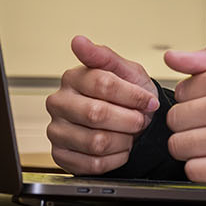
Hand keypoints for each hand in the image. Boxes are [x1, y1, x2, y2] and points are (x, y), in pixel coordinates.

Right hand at [45, 35, 159, 174]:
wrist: (131, 125)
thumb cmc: (127, 97)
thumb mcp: (125, 71)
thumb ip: (104, 56)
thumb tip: (78, 41)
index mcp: (73, 78)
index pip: (103, 84)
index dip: (132, 95)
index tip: (149, 101)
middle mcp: (59, 103)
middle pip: (97, 113)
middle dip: (128, 120)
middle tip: (140, 120)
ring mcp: (56, 130)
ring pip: (96, 142)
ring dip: (124, 140)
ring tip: (130, 133)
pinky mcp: (60, 155)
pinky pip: (92, 164)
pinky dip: (115, 158)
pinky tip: (119, 148)